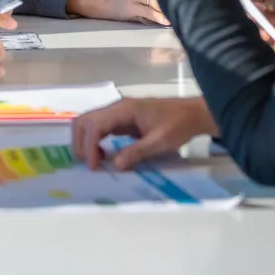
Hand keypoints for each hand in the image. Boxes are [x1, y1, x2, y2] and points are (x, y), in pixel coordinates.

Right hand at [71, 97, 217, 170]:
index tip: (95, 166)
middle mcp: (117, 108)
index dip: (89, 146)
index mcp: (125, 109)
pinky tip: (104, 155)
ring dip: (86, 142)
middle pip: (84, 121)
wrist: (193, 114)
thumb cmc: (178, 125)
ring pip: (89, 123)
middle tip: (90, 164)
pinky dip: (95, 141)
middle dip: (81, 143)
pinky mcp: (122, 119)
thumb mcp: (160, 141)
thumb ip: (137, 152)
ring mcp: (118, 112)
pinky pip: (100, 128)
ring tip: (96, 161)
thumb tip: (115, 165)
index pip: (95, 125)